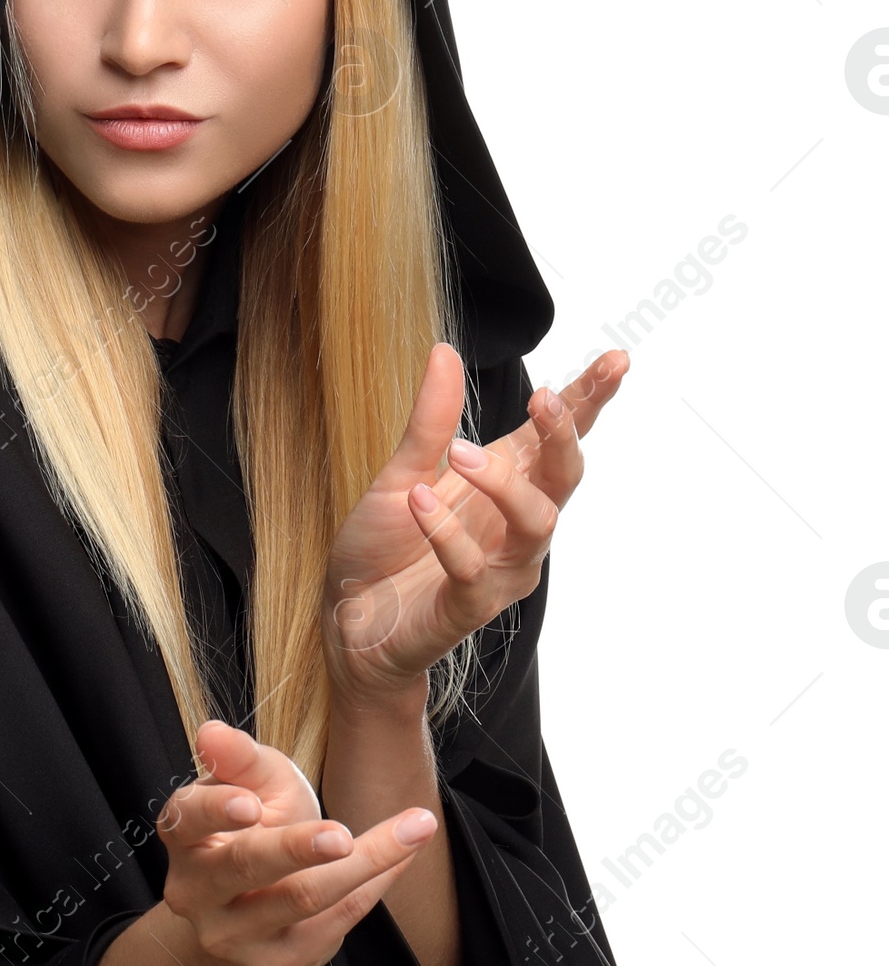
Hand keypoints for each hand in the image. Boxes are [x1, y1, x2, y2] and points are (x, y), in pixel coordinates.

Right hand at [157, 720, 435, 965]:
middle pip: (248, 867)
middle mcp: (195, 892)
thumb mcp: (250, 780)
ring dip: (364, 863)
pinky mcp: (272, 963)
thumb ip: (238, 757)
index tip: (251, 804)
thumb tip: (212, 732)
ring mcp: (231, 935)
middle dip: (296, 849)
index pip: (191, 819)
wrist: (252, 898)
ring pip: (303, 899)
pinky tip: (404, 855)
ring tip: (413, 829)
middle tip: (342, 836)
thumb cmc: (253, 820)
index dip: (218, 811)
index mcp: (184, 836)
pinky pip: (333, 924)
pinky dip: (374, 885)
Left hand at [320, 343, 627, 705]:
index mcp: (504, 483)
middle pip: (563, 478)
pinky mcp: (468, 607)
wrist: (347, 614)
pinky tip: (420, 503)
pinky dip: (448, 534)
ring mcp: (498, 568)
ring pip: (535, 523)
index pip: (557, 438)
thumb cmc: (384, 543)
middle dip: (564, 437)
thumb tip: (444, 351)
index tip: (617, 359)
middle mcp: (513, 525)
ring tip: (460, 452)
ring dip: (503, 483)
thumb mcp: (400, 471)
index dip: (590, 400)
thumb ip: (429, 420)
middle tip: (544, 398)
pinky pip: (472, 569)